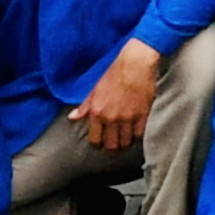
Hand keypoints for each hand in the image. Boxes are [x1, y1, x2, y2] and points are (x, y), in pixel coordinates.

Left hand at [76, 39, 163, 155]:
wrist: (135, 64)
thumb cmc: (115, 73)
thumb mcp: (95, 89)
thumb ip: (85, 106)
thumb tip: (72, 117)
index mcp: (97, 112)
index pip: (95, 139)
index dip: (98, 144)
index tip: (101, 144)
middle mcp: (111, 118)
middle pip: (111, 145)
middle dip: (112, 150)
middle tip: (114, 149)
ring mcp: (128, 118)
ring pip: (126, 142)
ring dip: (125, 145)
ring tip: (125, 143)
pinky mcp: (142, 115)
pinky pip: (139, 134)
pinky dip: (136, 136)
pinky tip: (135, 134)